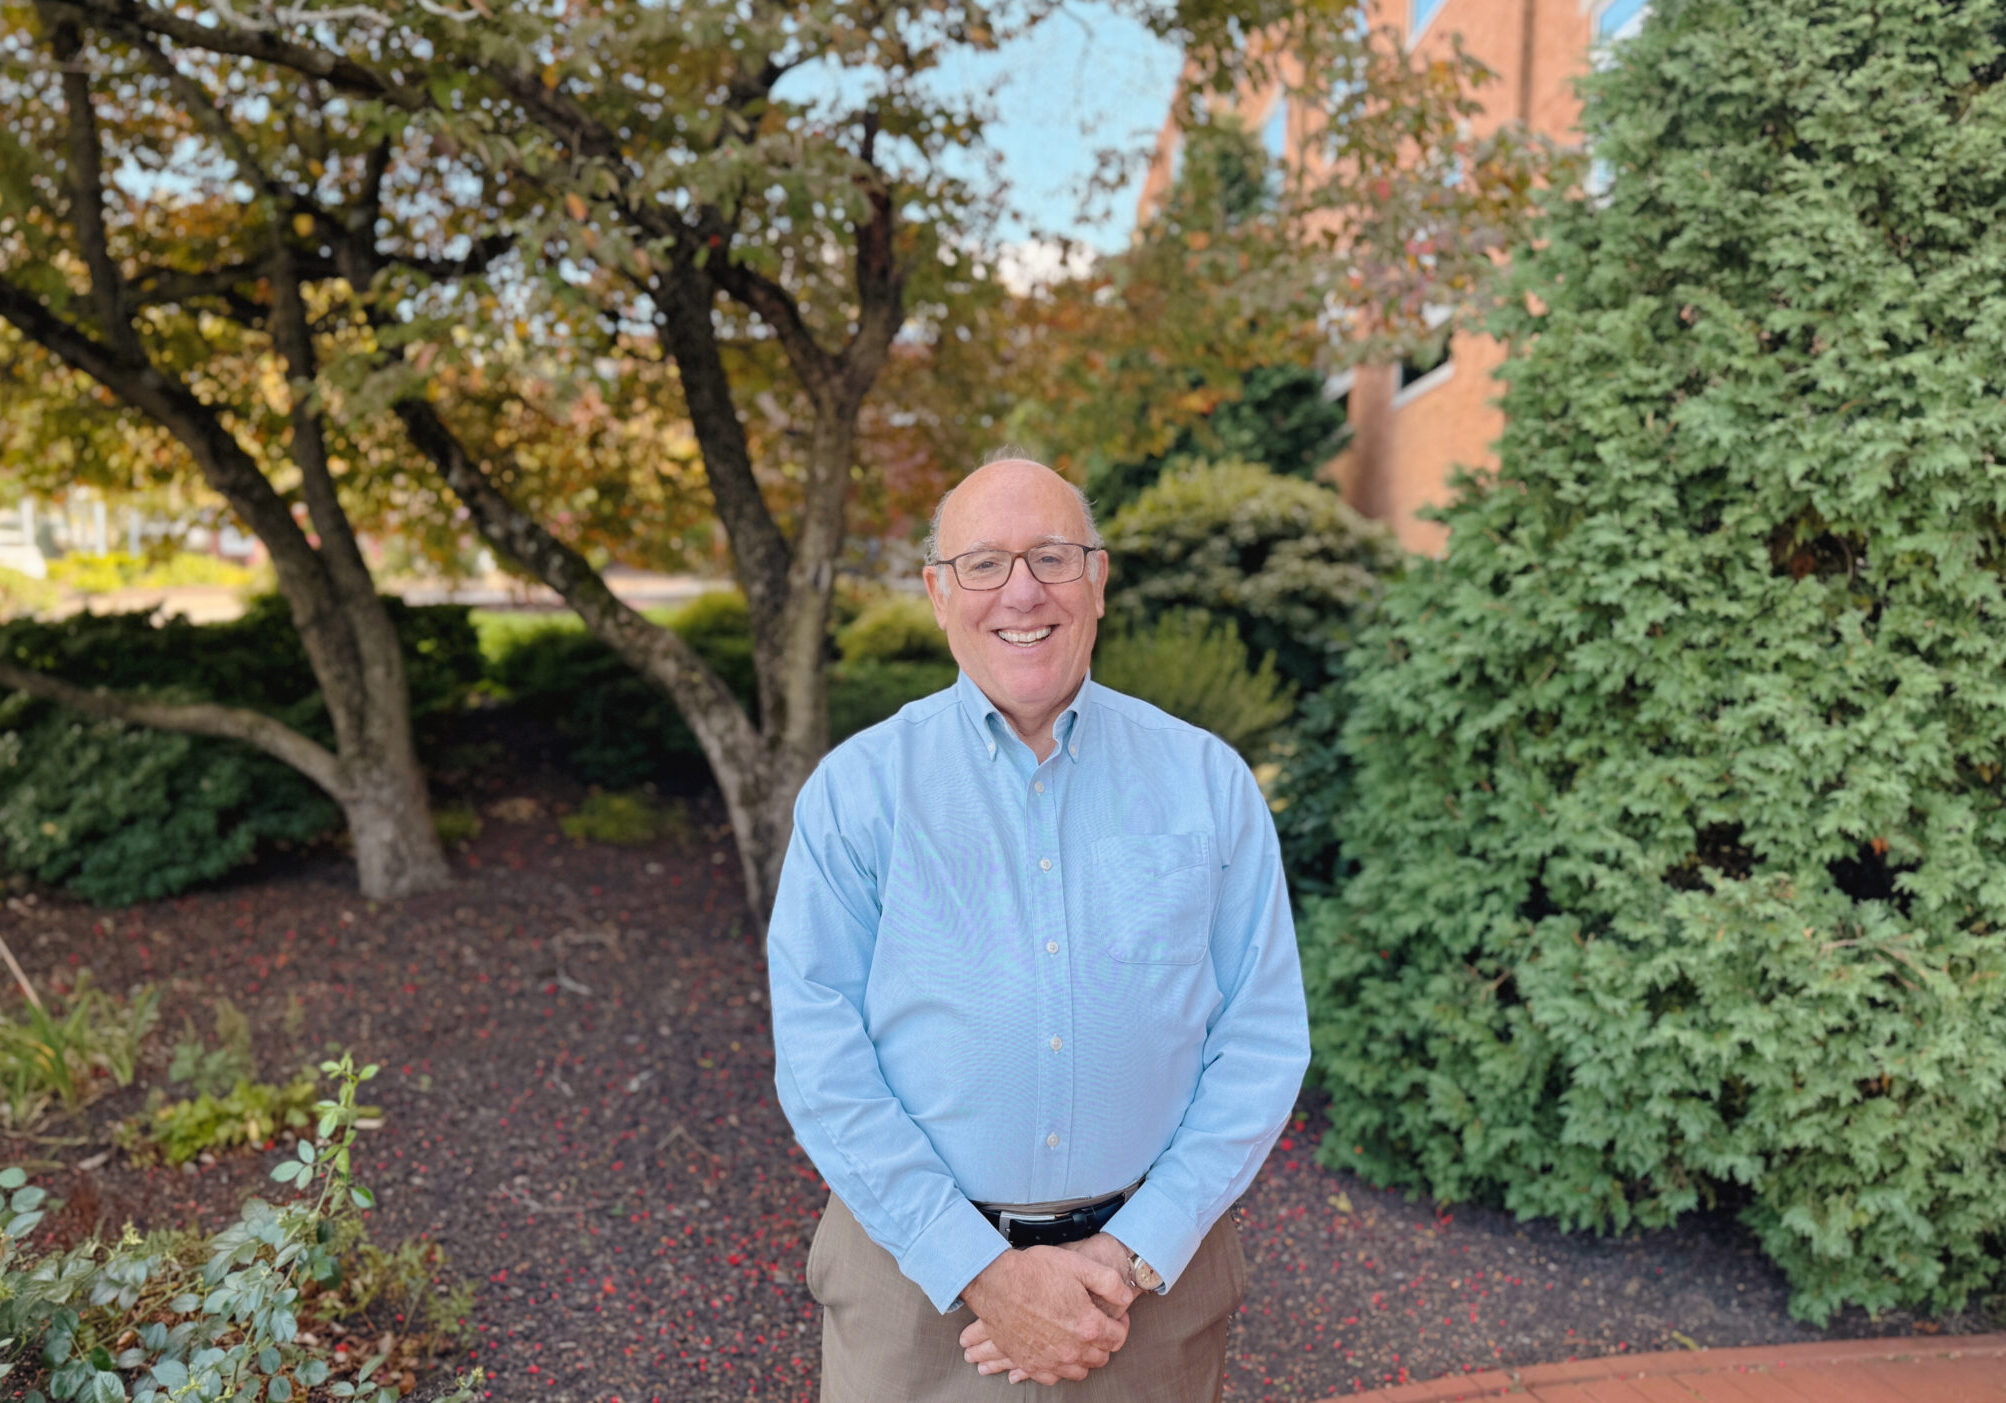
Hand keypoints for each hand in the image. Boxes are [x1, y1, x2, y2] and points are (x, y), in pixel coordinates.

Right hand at [958, 1242, 1133, 1384]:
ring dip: (1084, 1357)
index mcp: (1088, 1326)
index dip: (1121, 1325)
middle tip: (1098, 1326)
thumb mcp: (1079, 1265)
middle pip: (1100, 1357)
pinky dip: (1060, 1368)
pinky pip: (1053, 1378)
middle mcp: (1071, 1349)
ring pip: (1079, 1371)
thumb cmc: (1034, 1272)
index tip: (1116, 1317)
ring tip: (1079, 1340)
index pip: (1118, 1338)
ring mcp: (1049, 1360)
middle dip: (1104, 1341)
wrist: (994, 1282)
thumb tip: (1126, 1297)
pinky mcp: (1030, 1364)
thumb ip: (1110, 1283)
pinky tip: (1058, 1353)